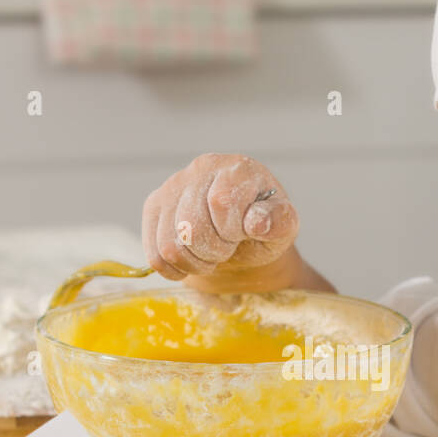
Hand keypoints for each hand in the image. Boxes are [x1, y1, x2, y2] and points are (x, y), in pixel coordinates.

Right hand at [141, 153, 300, 292]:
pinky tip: (192, 261)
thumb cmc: (264, 230)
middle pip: (190, 225)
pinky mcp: (154, 206)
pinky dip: (175, 269)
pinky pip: (154, 254)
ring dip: (194, 263)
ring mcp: (173, 186)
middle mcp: (202, 168)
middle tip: (226, 251)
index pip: (221, 202)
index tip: (240, 236)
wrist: (242, 239)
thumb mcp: (283, 228)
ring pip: (170, 244)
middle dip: (213, 251)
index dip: (230, 232)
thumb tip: (257, 222)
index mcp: (238, 168)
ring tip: (210, 257)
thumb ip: (279, 221)